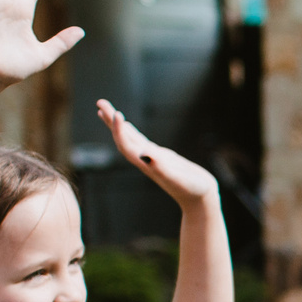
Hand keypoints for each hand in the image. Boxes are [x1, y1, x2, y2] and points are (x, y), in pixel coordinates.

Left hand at [99, 102, 217, 207]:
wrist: (200, 199)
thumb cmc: (192, 190)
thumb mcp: (178, 178)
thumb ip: (162, 167)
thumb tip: (144, 154)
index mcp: (147, 164)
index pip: (126, 145)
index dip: (119, 130)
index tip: (116, 114)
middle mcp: (146, 160)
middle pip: (123, 139)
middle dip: (111, 121)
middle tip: (100, 102)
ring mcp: (152, 158)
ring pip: (130, 138)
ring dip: (118, 124)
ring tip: (105, 109)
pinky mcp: (160, 157)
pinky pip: (141, 141)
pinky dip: (131, 132)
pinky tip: (127, 127)